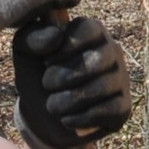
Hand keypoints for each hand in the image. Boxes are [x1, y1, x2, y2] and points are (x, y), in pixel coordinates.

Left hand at [12, 13, 131, 148]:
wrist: (41, 118)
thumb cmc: (37, 77)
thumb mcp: (25, 54)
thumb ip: (32, 37)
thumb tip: (56, 35)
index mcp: (91, 31)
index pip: (89, 29)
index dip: (65, 48)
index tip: (46, 62)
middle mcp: (112, 51)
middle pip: (98, 60)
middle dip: (64, 77)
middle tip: (47, 85)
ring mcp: (121, 79)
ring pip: (103, 87)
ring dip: (69, 101)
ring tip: (53, 106)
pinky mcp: (123, 107)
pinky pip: (110, 110)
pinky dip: (82, 118)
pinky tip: (66, 120)